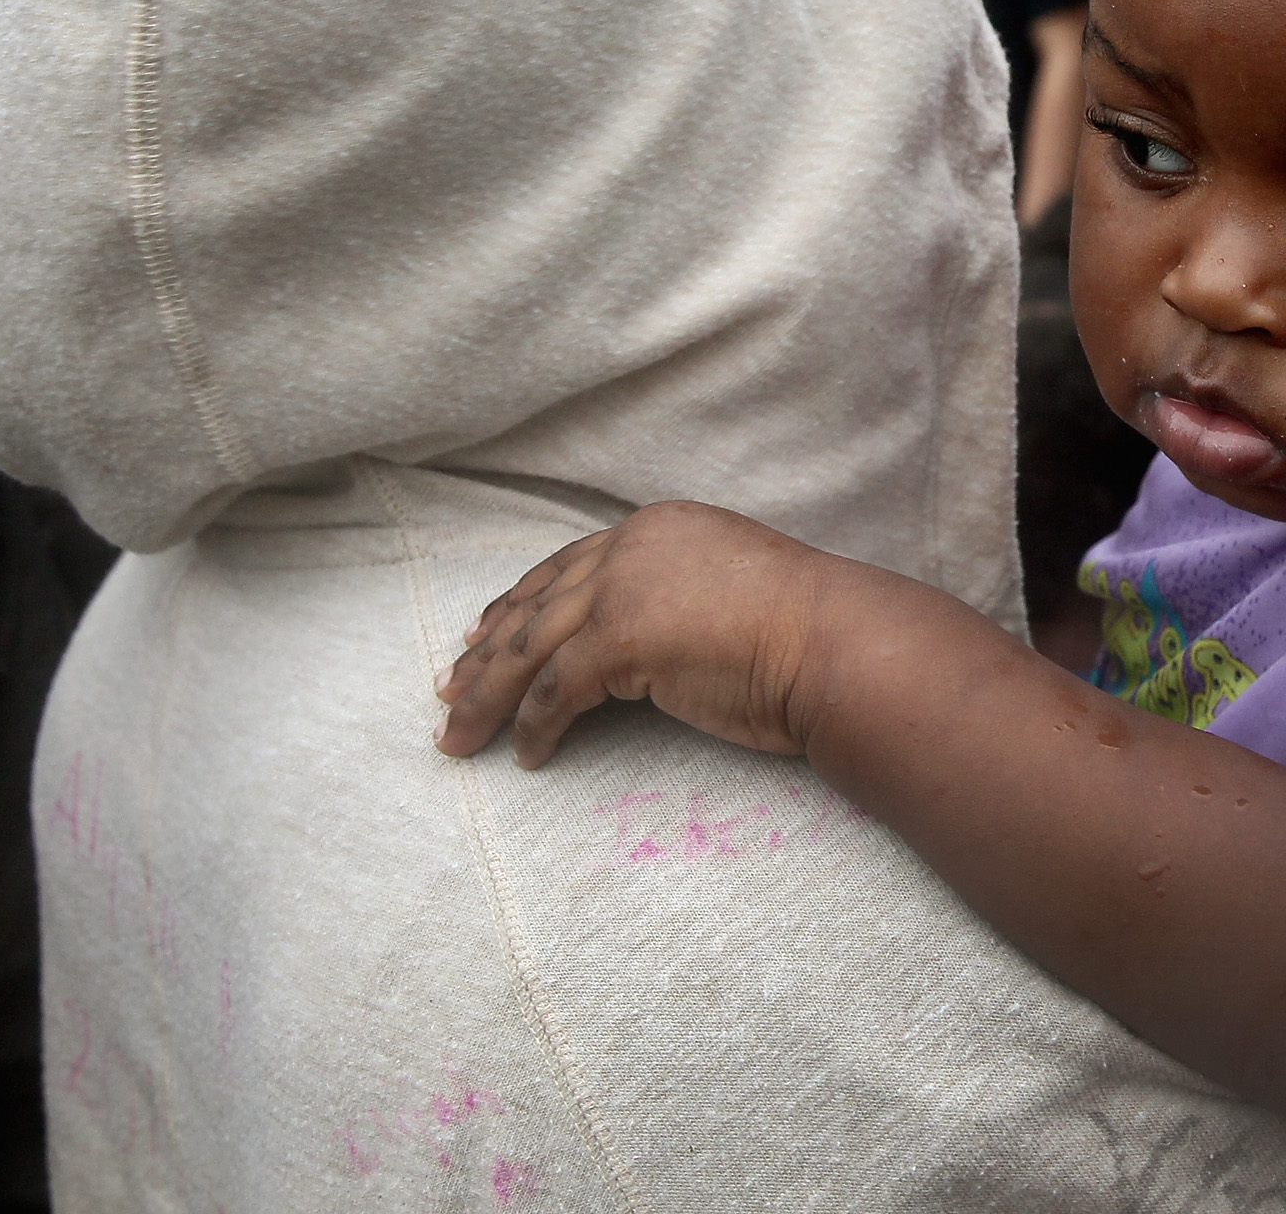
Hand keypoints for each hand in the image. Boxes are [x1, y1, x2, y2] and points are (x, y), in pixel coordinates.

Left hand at [432, 500, 834, 768]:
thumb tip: (634, 645)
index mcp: (658, 529)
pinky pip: (556, 690)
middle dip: (485, 655)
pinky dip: (534, 727)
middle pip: (535, 604)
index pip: (566, 568)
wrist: (837, 643)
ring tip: (459, 740)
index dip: (516, 606)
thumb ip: (672, 600)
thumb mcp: (723, 594)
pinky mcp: (621, 637)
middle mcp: (632, 546)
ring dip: (488, 700)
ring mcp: (623, 587)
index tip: (480, 637)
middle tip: (448, 693)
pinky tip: (529, 756)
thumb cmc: (804, 633)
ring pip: (530, 649)